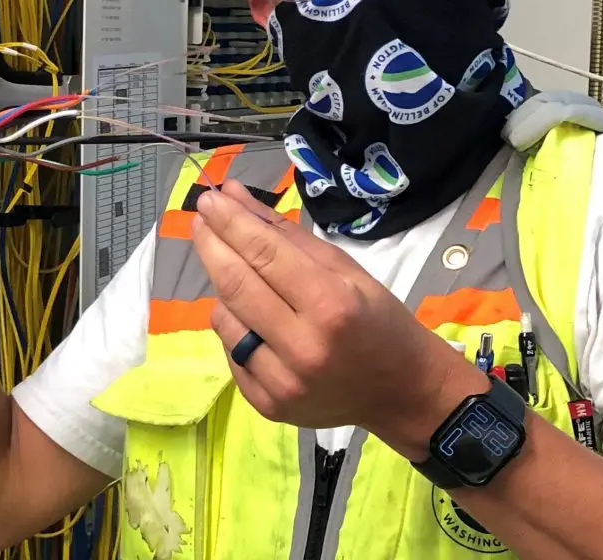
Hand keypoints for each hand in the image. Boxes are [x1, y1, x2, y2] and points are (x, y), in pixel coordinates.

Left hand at [190, 181, 487, 457]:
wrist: (400, 392)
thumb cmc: (378, 321)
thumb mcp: (344, 269)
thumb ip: (284, 234)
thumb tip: (234, 198)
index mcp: (331, 306)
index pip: (265, 254)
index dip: (230, 222)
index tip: (210, 198)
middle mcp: (303, 347)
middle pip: (236, 285)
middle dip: (211, 244)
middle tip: (201, 218)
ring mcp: (282, 382)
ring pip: (224, 319)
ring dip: (223, 289)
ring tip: (241, 274)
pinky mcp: (267, 404)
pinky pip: (231, 351)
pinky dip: (234, 327)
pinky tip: (252, 317)